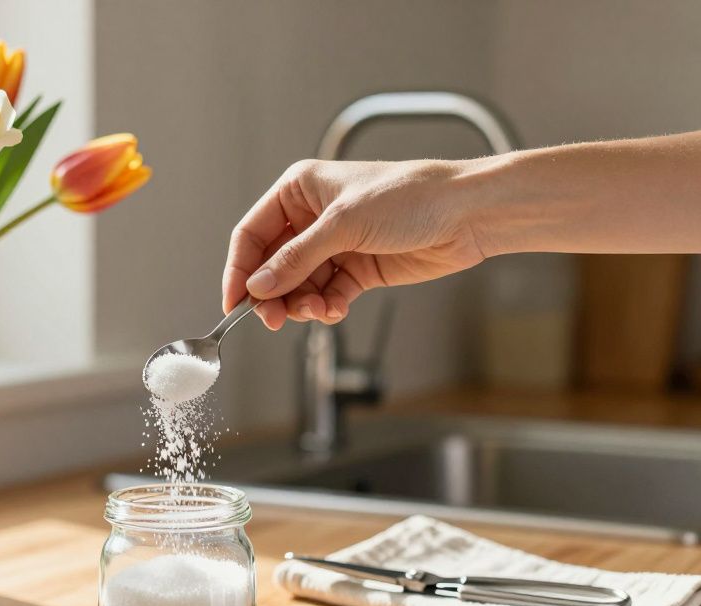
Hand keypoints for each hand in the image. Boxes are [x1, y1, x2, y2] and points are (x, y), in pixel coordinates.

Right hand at [223, 158, 486, 328]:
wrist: (466, 214)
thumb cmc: (410, 197)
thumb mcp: (344, 225)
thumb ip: (296, 259)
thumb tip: (257, 287)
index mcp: (300, 190)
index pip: (253, 234)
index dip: (240, 269)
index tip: (234, 303)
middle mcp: (312, 218)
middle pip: (272, 266)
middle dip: (272, 294)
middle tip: (273, 319)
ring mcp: (335, 245)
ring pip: (299, 286)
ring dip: (302, 304)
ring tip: (318, 311)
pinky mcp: (357, 270)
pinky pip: (327, 295)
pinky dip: (327, 307)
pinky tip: (336, 309)